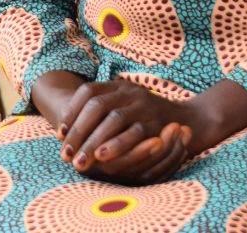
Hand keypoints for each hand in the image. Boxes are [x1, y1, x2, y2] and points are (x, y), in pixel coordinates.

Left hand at [57, 79, 191, 182]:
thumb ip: (100, 113)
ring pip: (113, 119)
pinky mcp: (156, 122)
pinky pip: (134, 133)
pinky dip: (116, 145)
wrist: (187, 122)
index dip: (72, 112)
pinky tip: (102, 158)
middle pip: (97, 106)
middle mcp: (130, 91)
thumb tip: (64, 131)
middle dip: (78, 132)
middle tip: (64, 155)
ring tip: (79, 161)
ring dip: (93, 141)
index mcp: (118, 85)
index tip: (60, 134)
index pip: (88, 92)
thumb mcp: (124, 106)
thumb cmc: (145, 118)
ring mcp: (144, 105)